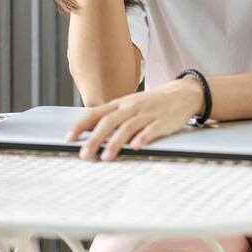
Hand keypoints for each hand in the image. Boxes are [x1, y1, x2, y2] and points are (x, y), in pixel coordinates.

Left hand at [65, 78, 204, 160]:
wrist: (183, 93)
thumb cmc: (152, 103)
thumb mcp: (130, 106)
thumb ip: (112, 117)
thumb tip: (89, 131)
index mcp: (120, 104)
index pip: (96, 113)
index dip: (81, 125)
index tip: (69, 138)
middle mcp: (131, 107)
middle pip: (109, 122)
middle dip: (94, 139)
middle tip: (84, 155)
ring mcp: (147, 114)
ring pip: (127, 128)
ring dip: (115, 143)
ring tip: (105, 158)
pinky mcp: (163, 122)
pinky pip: (151, 130)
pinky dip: (143, 138)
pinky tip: (136, 147)